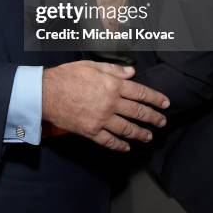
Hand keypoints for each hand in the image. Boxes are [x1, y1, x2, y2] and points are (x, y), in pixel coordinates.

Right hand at [42, 60, 168, 151]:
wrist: (46, 93)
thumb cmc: (67, 76)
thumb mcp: (91, 66)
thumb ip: (114, 69)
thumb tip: (132, 72)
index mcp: (112, 85)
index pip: (140, 92)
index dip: (155, 98)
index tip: (165, 103)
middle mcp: (111, 103)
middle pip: (138, 112)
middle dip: (153, 117)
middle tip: (162, 121)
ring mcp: (102, 119)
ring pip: (127, 129)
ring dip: (141, 133)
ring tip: (149, 136)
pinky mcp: (91, 131)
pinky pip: (110, 141)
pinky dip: (120, 145)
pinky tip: (127, 147)